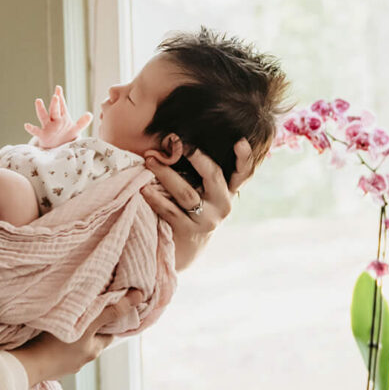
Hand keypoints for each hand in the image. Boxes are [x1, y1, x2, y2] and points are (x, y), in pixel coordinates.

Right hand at [11, 306, 118, 386]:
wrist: (27, 366)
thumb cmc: (57, 346)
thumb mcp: (87, 325)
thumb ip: (110, 311)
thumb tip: (138, 297)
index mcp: (93, 351)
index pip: (108, 334)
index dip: (109, 321)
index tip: (107, 308)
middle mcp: (81, 360)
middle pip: (90, 339)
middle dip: (89, 327)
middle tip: (84, 310)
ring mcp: (64, 365)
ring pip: (74, 346)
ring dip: (72, 335)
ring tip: (65, 320)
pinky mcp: (49, 365)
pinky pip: (57, 351)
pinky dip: (57, 343)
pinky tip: (48, 335)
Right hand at [25, 85, 92, 147]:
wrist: (55, 147)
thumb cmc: (65, 136)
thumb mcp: (75, 129)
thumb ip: (82, 122)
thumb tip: (90, 114)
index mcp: (62, 116)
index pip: (62, 105)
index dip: (60, 97)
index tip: (58, 88)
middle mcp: (54, 119)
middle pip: (54, 110)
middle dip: (55, 103)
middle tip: (56, 95)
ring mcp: (47, 126)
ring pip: (44, 116)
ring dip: (41, 109)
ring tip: (38, 101)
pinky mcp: (42, 135)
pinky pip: (36, 131)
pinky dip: (31, 128)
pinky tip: (27, 125)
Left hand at [142, 139, 253, 271]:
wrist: (184, 249)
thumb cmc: (190, 209)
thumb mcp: (203, 192)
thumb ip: (200, 172)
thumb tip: (175, 141)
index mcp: (228, 192)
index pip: (243, 173)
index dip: (245, 157)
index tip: (240, 141)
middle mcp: (223, 205)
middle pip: (213, 175)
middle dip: (195, 155)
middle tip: (176, 140)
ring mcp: (207, 220)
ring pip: (186, 193)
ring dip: (166, 173)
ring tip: (149, 160)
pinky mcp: (189, 232)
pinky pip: (170, 210)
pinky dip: (155, 197)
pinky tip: (144, 188)